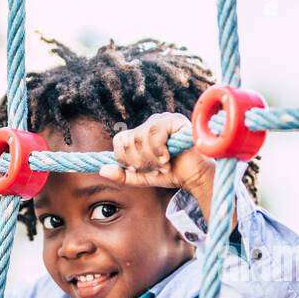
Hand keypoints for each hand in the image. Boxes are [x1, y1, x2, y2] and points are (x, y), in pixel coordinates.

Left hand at [99, 112, 213, 194]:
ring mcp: (163, 120)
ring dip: (151, 158)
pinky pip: (155, 132)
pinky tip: (168, 158)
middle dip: (140, 161)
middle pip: (129, 140)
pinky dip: (158, 151)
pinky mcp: (175, 120)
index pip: (119, 140)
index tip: (140, 169)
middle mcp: (151, 123)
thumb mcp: (143, 178)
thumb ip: (124, 176)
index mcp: (142, 133)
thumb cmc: (173, 174)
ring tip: (164, 165)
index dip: (125, 158)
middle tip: (156, 168)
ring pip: (141, 137)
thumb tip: (102, 170)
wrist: (196, 176)